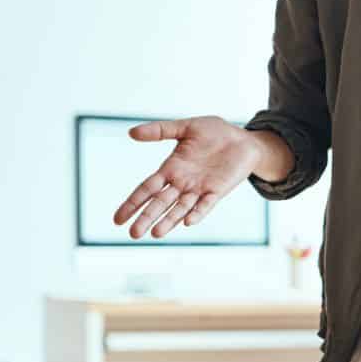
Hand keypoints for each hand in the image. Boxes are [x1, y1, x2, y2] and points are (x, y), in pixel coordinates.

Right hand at [113, 116, 263, 238]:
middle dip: (146, 217)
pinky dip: (197, 213)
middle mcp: (182, 183)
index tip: (117, 219)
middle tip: (133, 234)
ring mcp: (199, 188)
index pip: (146, 188)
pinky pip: (205, 204)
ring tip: (155, 234)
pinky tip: (187, 222)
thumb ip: (160, 130)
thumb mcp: (186, 127)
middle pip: (159, 203)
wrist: (244, 139)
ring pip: (180, 208)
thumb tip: (131, 132)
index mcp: (171, 169)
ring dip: (168, 221)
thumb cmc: (214, 133)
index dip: (132, 202)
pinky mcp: (217, 191)